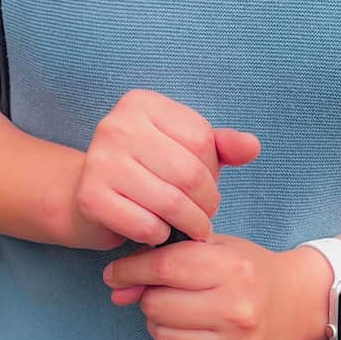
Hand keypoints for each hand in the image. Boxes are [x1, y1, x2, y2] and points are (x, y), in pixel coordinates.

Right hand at [66, 90, 260, 250]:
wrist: (89, 195)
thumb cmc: (147, 170)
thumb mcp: (186, 150)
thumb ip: (221, 145)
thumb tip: (251, 147)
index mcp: (141, 103)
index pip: (201, 140)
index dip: (213, 171)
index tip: (205, 185)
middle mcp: (115, 125)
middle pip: (189, 173)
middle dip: (207, 204)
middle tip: (204, 217)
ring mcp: (99, 160)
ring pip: (171, 203)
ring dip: (190, 225)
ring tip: (191, 228)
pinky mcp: (90, 197)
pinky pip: (146, 226)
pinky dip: (160, 237)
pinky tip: (156, 231)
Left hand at [102, 235, 330, 339]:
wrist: (298, 304)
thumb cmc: (250, 270)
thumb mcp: (214, 247)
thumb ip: (165, 259)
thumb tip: (118, 287)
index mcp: (232, 270)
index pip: (163, 269)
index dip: (130, 270)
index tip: (116, 274)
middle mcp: (237, 311)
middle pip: (157, 306)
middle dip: (149, 298)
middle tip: (163, 293)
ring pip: (163, 338)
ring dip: (160, 324)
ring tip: (179, 313)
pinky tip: (187, 335)